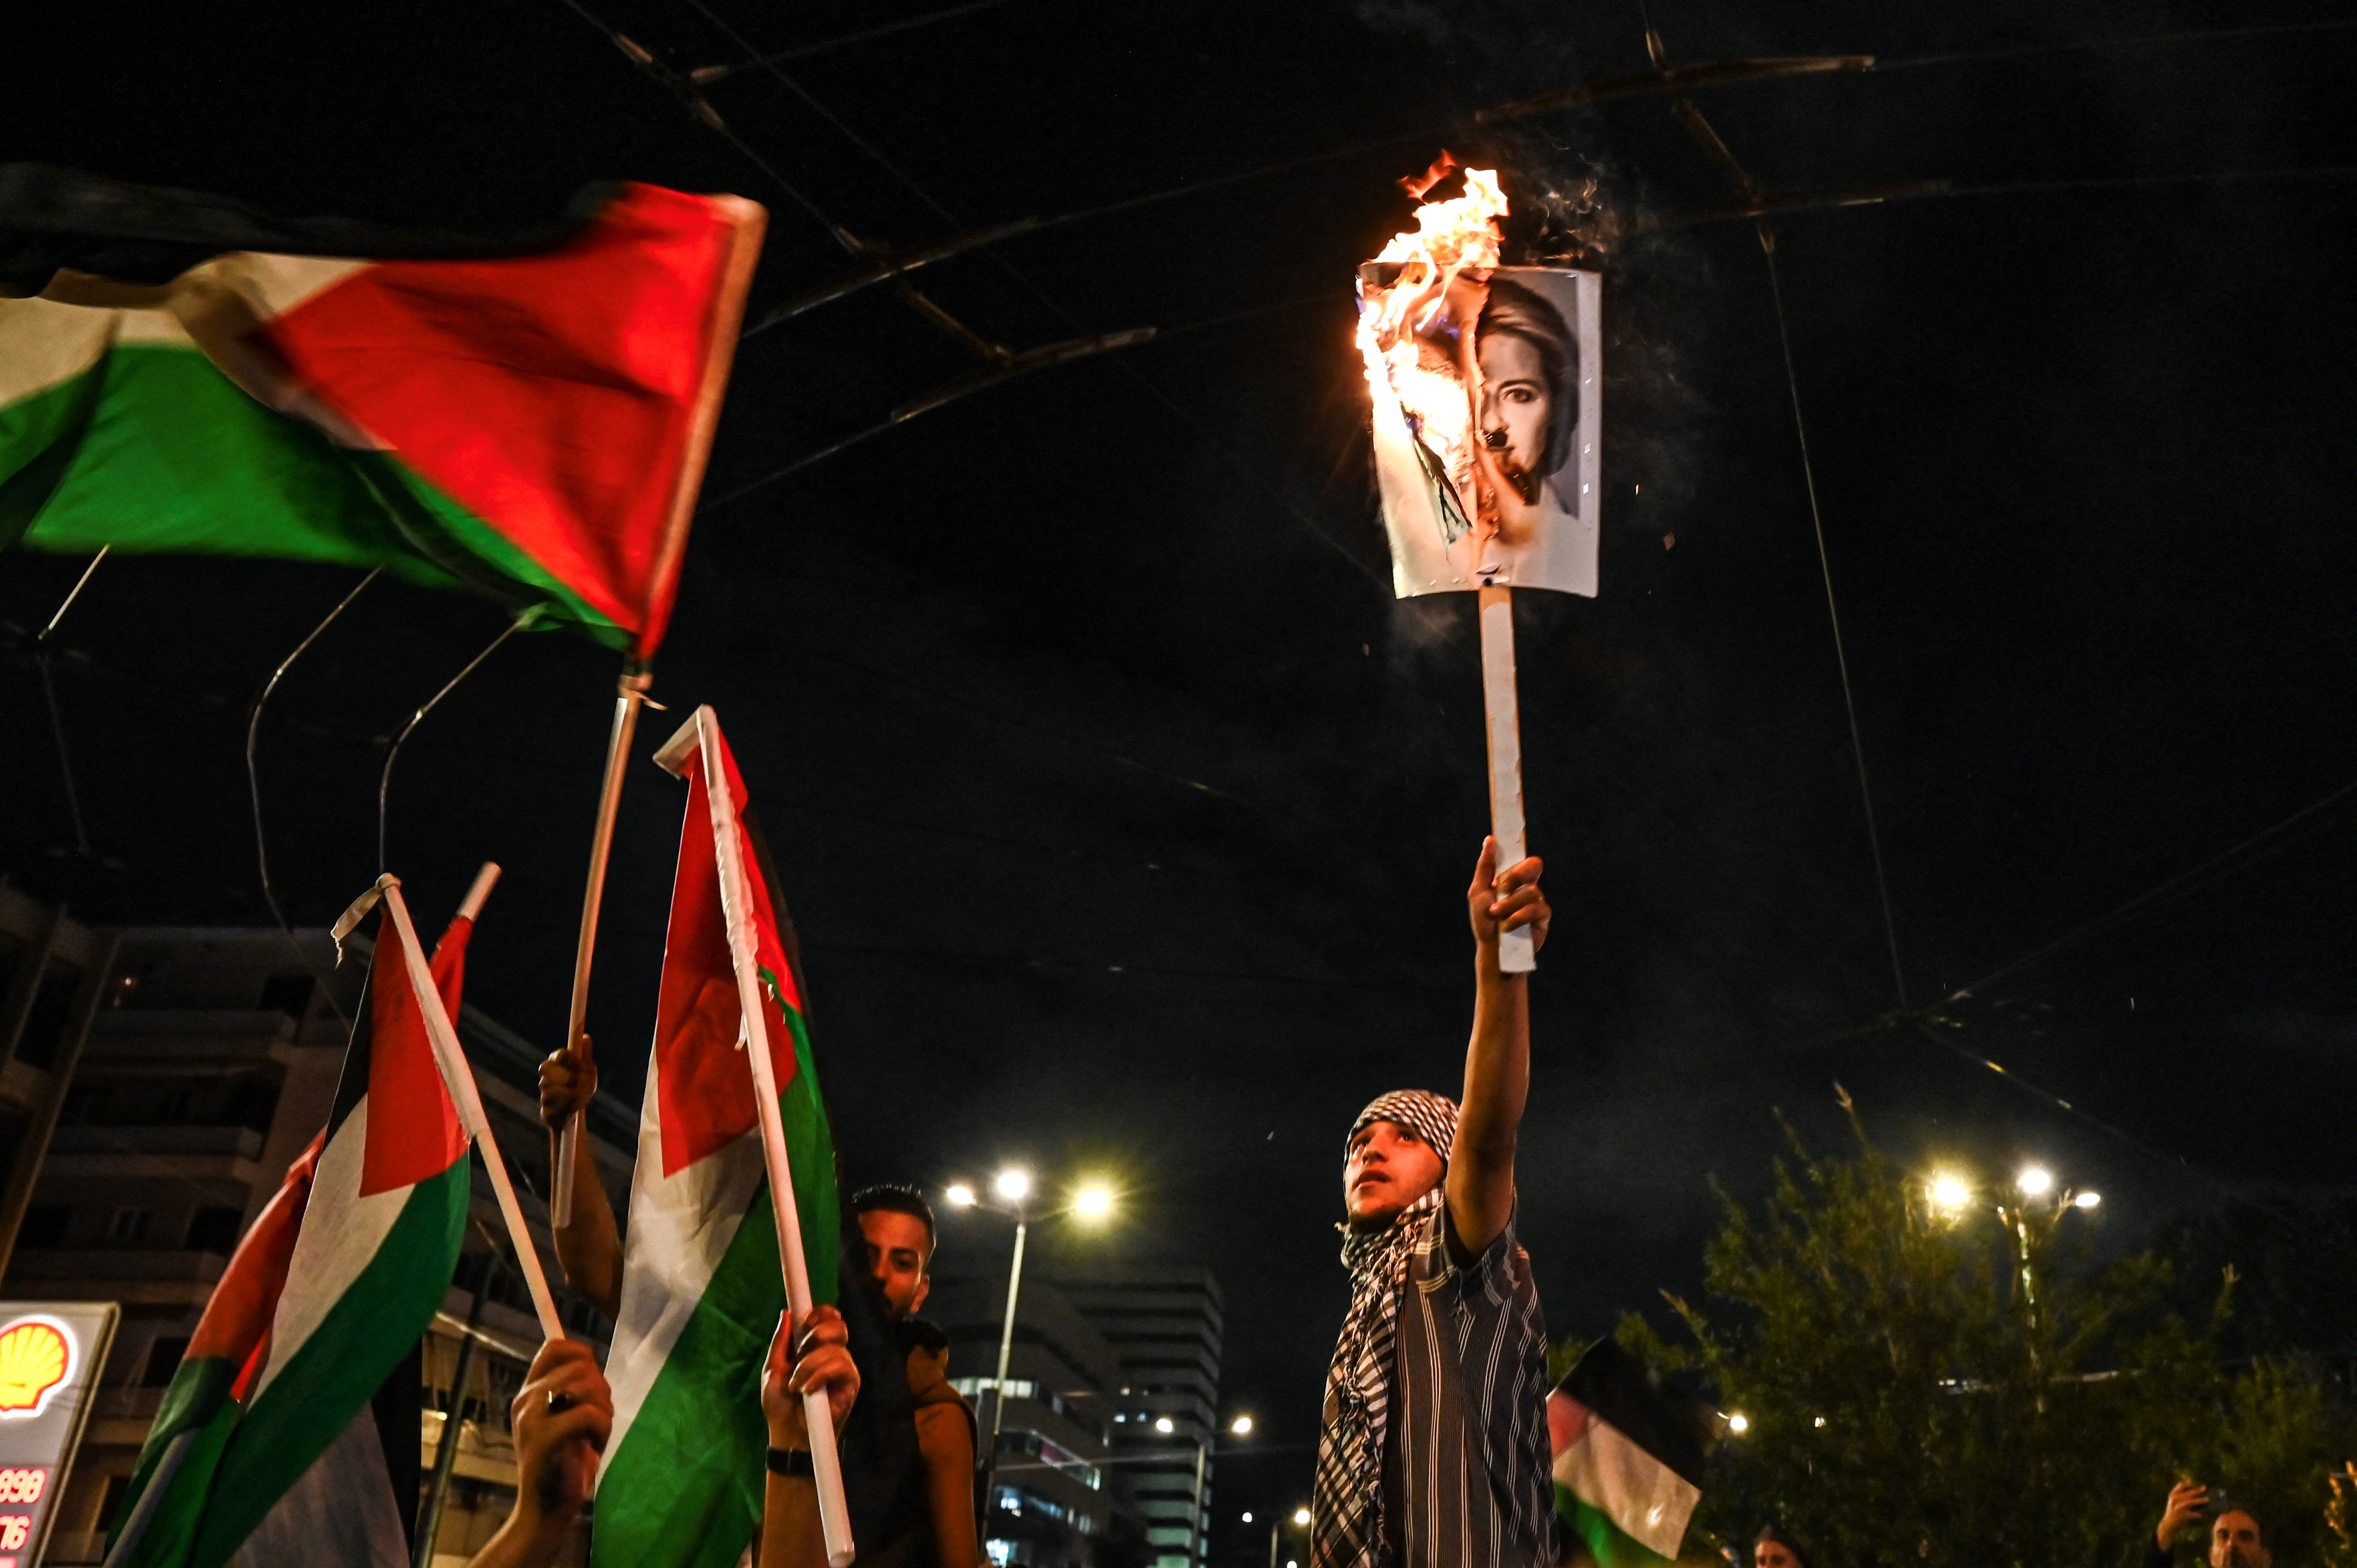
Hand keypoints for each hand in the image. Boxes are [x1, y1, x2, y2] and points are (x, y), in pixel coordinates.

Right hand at [510, 1339, 611, 1536]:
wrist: (544, 1512)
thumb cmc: (562, 1466)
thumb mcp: (563, 1422)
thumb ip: (571, 1392)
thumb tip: (590, 1364)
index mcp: (528, 1394)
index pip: (554, 1347)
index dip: (581, 1353)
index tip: (593, 1378)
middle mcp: (526, 1400)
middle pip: (581, 1365)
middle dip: (601, 1390)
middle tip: (597, 1421)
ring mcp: (532, 1418)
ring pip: (588, 1385)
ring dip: (604, 1411)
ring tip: (593, 1437)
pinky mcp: (544, 1438)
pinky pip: (590, 1414)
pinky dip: (603, 1430)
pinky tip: (593, 1449)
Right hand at [538, 1037, 596, 1132]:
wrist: (575, 1116)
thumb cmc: (581, 1090)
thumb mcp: (588, 1073)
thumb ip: (585, 1056)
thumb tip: (586, 1037)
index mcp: (558, 1067)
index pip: (559, 1055)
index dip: (567, 1057)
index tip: (579, 1063)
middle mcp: (548, 1078)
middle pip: (545, 1066)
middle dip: (564, 1074)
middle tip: (578, 1080)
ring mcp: (544, 1094)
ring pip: (547, 1086)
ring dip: (566, 1091)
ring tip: (578, 1097)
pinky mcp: (545, 1112)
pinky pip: (551, 1105)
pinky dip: (564, 1106)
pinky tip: (571, 1108)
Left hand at [764, 1304, 857, 1450]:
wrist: (787, 1433)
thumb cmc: (780, 1403)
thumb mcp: (772, 1369)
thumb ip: (780, 1342)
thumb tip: (786, 1313)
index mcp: (816, 1347)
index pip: (829, 1318)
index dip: (821, 1313)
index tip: (806, 1321)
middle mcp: (833, 1353)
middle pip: (838, 1325)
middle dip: (817, 1334)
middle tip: (801, 1352)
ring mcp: (844, 1368)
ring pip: (834, 1349)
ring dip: (808, 1366)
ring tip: (796, 1385)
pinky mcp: (851, 1384)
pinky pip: (840, 1367)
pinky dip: (819, 1376)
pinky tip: (808, 1390)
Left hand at [1467, 837, 1548, 954]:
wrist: (1492, 948)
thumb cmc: (1484, 920)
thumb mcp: (1478, 892)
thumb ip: (1485, 866)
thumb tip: (1490, 840)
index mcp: (1513, 878)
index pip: (1521, 856)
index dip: (1520, 845)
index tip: (1512, 835)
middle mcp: (1528, 886)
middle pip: (1534, 866)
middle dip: (1517, 874)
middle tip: (1502, 885)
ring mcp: (1537, 901)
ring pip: (1530, 891)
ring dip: (1509, 904)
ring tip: (1497, 915)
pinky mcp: (1543, 918)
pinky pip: (1536, 909)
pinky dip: (1518, 916)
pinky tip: (1507, 925)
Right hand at [2159, 1479, 2208, 1549]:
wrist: (2168, 1525)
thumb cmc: (2173, 1512)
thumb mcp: (2173, 1501)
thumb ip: (2180, 1494)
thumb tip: (2191, 1484)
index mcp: (2172, 1495)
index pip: (2181, 1485)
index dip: (2188, 1484)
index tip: (2195, 1483)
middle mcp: (2174, 1500)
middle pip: (2188, 1493)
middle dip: (2197, 1490)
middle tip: (2205, 1488)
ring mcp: (2177, 1507)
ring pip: (2190, 1502)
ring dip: (2199, 1500)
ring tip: (2207, 1499)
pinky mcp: (2181, 1515)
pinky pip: (2192, 1514)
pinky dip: (2197, 1515)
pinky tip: (2201, 1515)